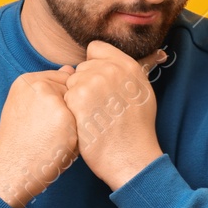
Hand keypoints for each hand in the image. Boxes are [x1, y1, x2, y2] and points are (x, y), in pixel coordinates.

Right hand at [0, 66, 79, 207]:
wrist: (11, 170)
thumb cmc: (19, 143)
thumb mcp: (23, 107)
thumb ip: (47, 86)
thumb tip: (70, 69)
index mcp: (26, 81)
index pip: (61, 79)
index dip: (61, 101)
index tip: (48, 120)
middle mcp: (39, 85)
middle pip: (73, 91)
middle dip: (70, 110)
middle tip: (48, 132)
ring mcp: (53, 100)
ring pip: (80, 106)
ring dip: (75, 122)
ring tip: (53, 138)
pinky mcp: (65, 117)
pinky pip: (84, 122)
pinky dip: (78, 137)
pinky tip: (60, 146)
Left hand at [64, 41, 167, 189]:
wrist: (130, 158)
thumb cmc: (137, 130)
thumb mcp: (142, 93)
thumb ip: (125, 72)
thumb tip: (108, 62)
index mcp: (128, 65)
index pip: (96, 48)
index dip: (93, 65)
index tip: (98, 82)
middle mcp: (111, 69)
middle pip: (81, 67)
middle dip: (84, 85)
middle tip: (99, 107)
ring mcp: (93, 82)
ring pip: (71, 83)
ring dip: (76, 99)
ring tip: (94, 117)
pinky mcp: (77, 98)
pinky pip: (64, 97)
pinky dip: (70, 111)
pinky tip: (85, 124)